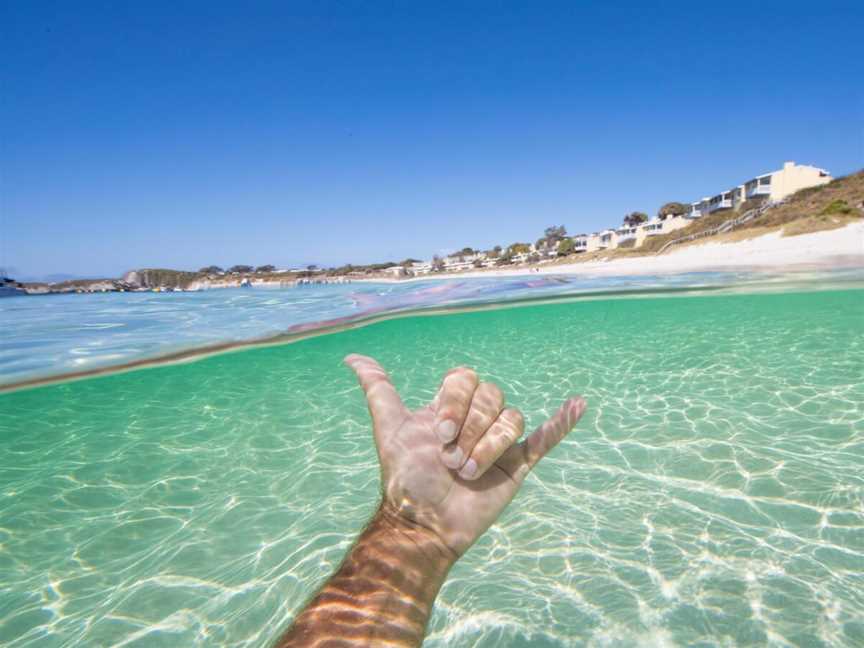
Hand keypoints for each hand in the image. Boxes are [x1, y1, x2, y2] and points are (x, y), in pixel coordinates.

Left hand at [345, 354, 585, 555]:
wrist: (422, 523)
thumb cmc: (404, 478)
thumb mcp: (388, 428)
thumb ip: (378, 390)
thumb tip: (352, 358)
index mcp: (450, 406)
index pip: (465, 379)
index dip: (456, 400)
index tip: (438, 432)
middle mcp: (476, 419)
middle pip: (491, 397)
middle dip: (470, 429)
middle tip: (450, 459)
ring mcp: (499, 441)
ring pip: (512, 420)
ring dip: (489, 446)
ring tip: (467, 473)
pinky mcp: (519, 464)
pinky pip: (545, 438)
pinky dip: (562, 422)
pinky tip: (578, 404)